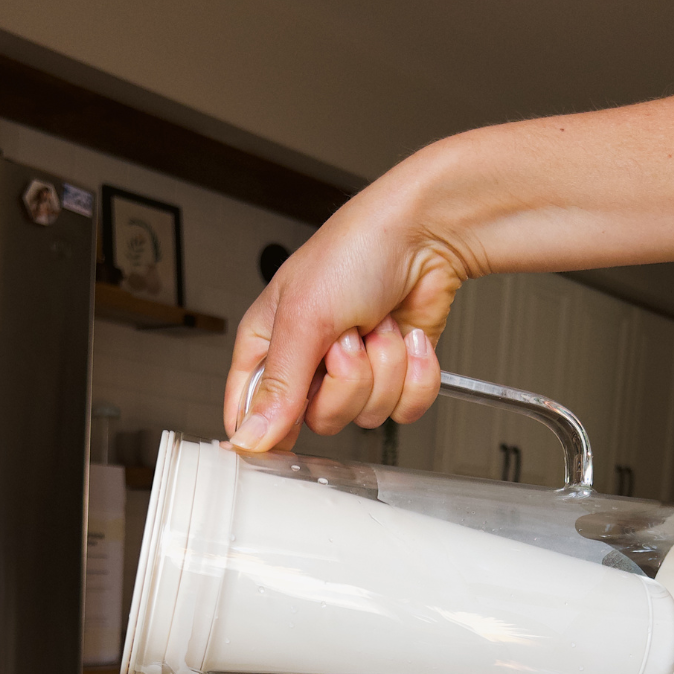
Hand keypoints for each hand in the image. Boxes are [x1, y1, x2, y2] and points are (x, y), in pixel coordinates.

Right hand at [223, 155, 463, 450]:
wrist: (424, 236)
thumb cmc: (354, 252)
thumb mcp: (303, 319)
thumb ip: (279, 387)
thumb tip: (251, 438)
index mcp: (269, 345)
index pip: (249, 412)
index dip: (264, 430)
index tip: (284, 433)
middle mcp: (310, 364)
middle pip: (320, 420)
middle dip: (346, 380)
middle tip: (348, 337)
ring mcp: (355, 374)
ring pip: (367, 416)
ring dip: (385, 368)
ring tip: (377, 325)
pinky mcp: (396, 377)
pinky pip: (405, 410)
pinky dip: (415, 374)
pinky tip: (408, 338)